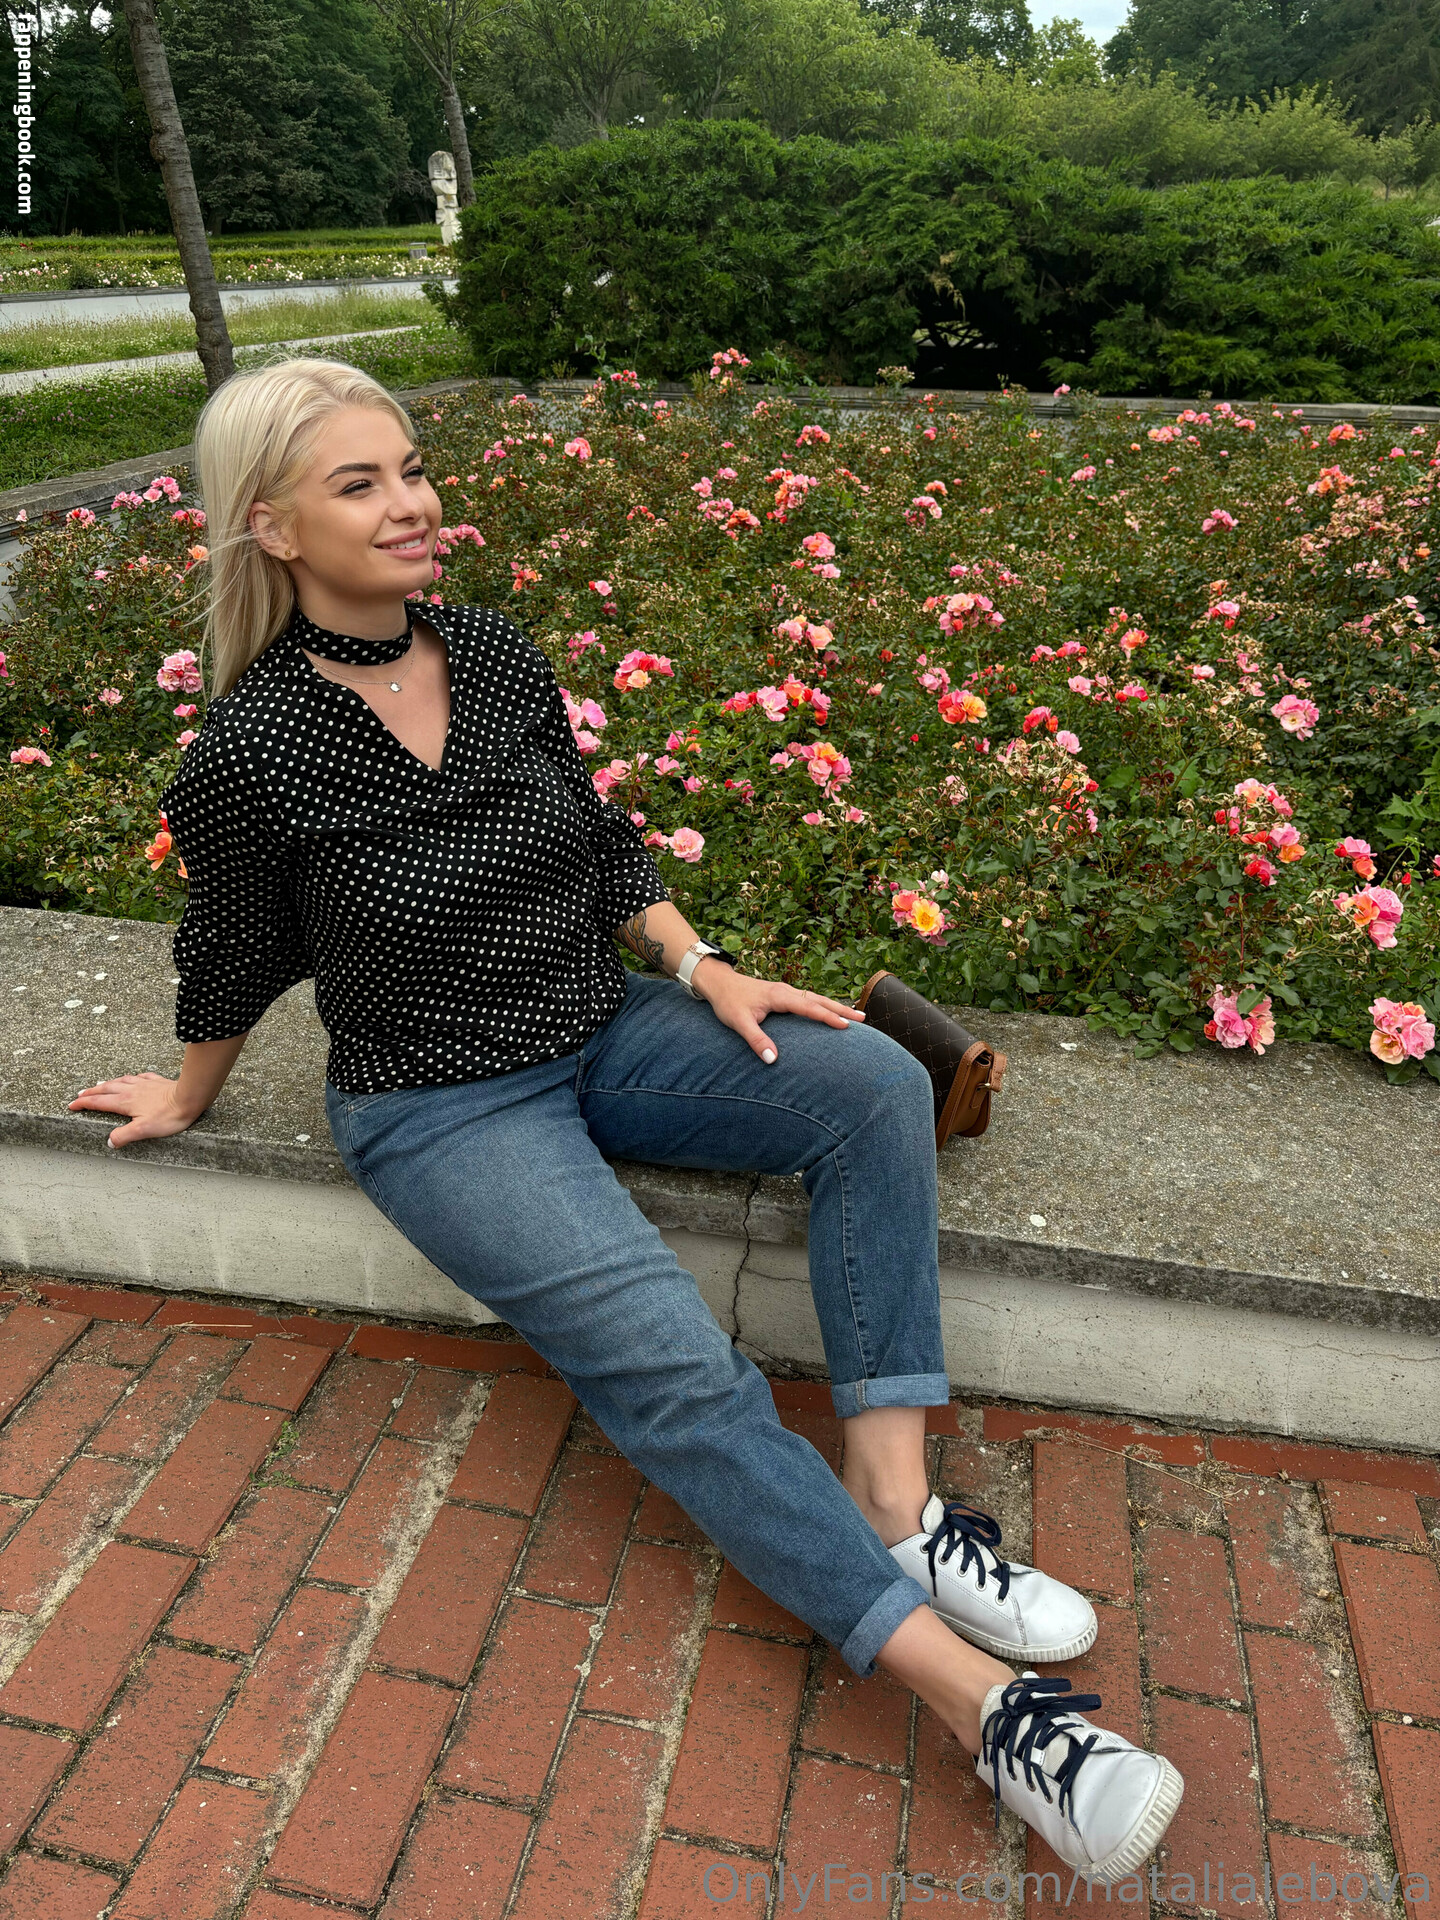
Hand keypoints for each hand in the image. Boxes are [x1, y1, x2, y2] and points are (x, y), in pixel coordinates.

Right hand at [67, 1072, 201, 1148]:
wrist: (189, 1097)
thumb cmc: (169, 1115)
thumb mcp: (143, 1130)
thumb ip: (124, 1135)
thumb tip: (110, 1141)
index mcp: (125, 1102)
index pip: (99, 1103)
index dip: (84, 1104)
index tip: (72, 1105)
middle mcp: (132, 1091)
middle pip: (106, 1090)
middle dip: (91, 1093)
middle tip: (80, 1094)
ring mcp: (144, 1084)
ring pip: (120, 1081)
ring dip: (107, 1083)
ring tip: (100, 1085)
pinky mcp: (157, 1082)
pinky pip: (140, 1077)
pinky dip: (131, 1078)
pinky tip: (133, 1078)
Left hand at [692, 960, 863, 1062]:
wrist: (719, 984)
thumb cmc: (728, 1003)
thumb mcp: (739, 1023)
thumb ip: (756, 1040)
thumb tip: (773, 1060)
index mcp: (779, 996)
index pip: (809, 1007)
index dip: (827, 1016)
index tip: (845, 1026)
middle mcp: (786, 991)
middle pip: (819, 1000)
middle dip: (840, 1009)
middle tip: (862, 1019)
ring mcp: (786, 991)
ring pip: (816, 998)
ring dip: (835, 1006)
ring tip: (855, 1016)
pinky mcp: (783, 995)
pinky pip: (809, 1000)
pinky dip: (823, 1005)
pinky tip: (830, 1011)